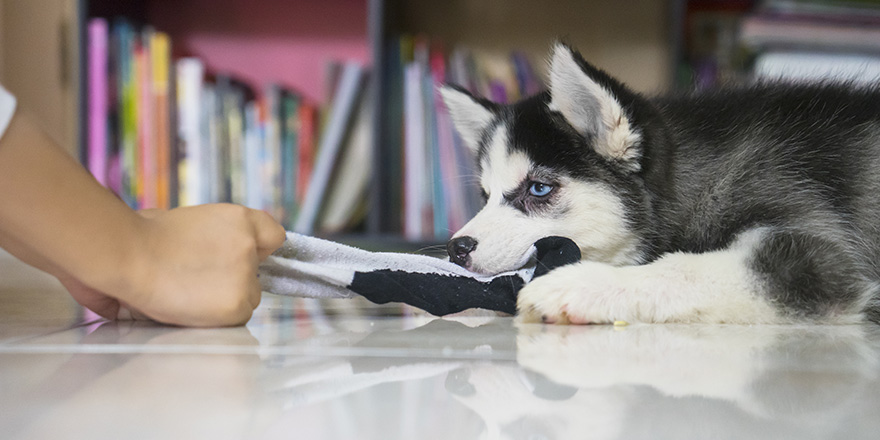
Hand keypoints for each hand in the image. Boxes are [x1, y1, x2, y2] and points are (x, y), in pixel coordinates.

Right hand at [76, 204, 284, 326]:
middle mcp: (249, 245)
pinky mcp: (238, 304)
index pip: (273, 236)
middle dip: (234, 280)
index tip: (246, 258)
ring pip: (248, 298)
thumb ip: (217, 235)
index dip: (258, 249)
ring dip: (226, 300)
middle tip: (199, 279)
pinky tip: (192, 306)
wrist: (128, 256)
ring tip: (189, 293)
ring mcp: (246, 276)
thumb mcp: (191, 220)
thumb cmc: (144, 236)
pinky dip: (218, 317)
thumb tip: (217, 252)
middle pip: (257, 273)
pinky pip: (237, 317)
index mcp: (240, 219)